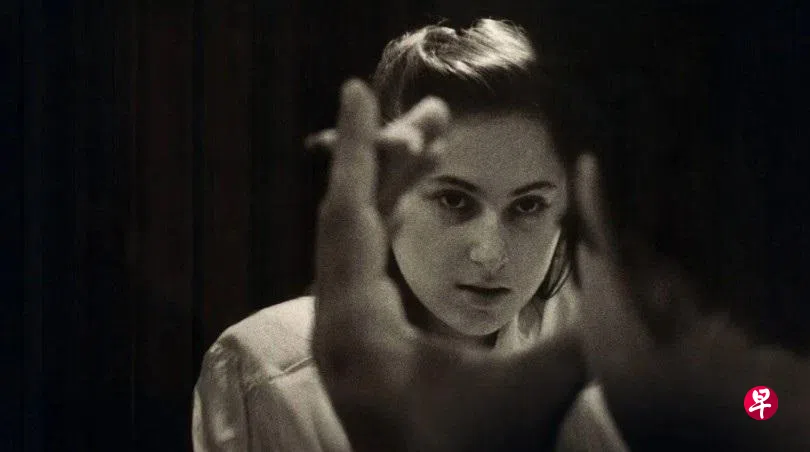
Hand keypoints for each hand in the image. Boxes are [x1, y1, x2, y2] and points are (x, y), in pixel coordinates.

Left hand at [312, 79, 586, 450]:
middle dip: (391, 159)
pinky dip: (398, 227)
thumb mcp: (530, 395)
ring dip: (395, 189)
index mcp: (360, 330)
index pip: (351, 217)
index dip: (358, 150)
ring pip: (362, 241)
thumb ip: (581, 331)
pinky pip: (373, 265)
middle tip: (437, 115)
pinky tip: (424, 199)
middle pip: (354, 220)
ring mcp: (351, 333)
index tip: (356, 92)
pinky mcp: (368, 341)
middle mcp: (342, 325)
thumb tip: (631, 265)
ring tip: (432, 140)